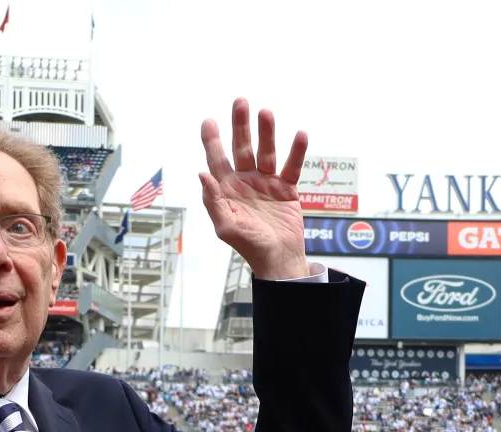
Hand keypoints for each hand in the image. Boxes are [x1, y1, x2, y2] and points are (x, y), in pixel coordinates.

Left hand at [200, 98, 308, 279]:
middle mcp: (245, 182)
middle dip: (240, 126)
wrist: (278, 259)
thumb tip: (201, 174)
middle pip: (242, 148)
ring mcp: (266, 183)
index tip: (208, 121)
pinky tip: (299, 135)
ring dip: (266, 133)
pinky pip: (292, 166)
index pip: (216, 160)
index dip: (211, 141)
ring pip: (266, 152)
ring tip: (266, 113)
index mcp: (227, 190)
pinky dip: (296, 151)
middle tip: (240, 102)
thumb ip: (212, 201)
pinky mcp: (287, 188)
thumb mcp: (226, 227)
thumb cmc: (249, 246)